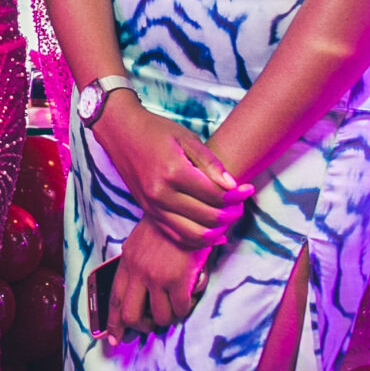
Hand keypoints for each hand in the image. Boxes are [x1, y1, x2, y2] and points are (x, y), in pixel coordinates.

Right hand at [96, 95, 248, 250]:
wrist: (121, 133)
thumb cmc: (156, 131)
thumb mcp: (187, 139)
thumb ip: (211, 163)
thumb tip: (234, 186)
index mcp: (173, 172)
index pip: (216, 195)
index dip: (237, 195)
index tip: (248, 188)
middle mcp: (161, 194)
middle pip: (208, 218)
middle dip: (231, 213)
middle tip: (242, 203)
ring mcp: (153, 207)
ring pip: (194, 235)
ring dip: (217, 230)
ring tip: (228, 216)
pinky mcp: (149, 213)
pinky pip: (177, 236)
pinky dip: (198, 239)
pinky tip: (213, 232)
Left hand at [102, 216, 210, 341]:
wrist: (190, 208)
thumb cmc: (170, 226)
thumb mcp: (142, 242)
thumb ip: (136, 265)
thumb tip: (136, 291)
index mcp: (127, 261)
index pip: (115, 299)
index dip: (114, 323)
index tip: (113, 339)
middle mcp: (138, 271)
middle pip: (131, 316)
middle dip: (142, 327)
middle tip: (152, 324)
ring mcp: (157, 277)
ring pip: (159, 317)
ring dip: (169, 317)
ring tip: (178, 305)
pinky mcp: (178, 280)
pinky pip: (180, 309)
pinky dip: (186, 308)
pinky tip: (191, 296)